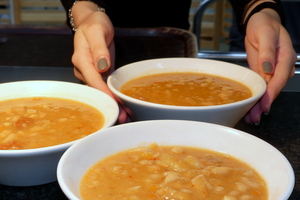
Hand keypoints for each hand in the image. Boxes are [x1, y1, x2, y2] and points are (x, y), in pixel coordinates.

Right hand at [71, 3, 128, 122]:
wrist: (92, 22)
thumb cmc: (94, 24)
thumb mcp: (97, 31)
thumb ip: (99, 48)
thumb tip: (102, 66)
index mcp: (81, 60)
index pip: (93, 80)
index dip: (104, 93)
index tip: (115, 104)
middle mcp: (83, 70)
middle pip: (96, 91)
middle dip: (109, 105)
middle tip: (123, 117)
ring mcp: (90, 74)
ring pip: (100, 93)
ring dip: (112, 104)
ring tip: (125, 116)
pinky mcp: (98, 75)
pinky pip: (105, 88)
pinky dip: (113, 97)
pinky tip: (122, 106)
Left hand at [244, 8, 295, 123]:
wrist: (260, 22)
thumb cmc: (264, 25)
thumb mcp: (265, 34)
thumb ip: (267, 51)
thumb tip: (268, 67)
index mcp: (285, 57)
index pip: (279, 78)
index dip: (271, 93)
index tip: (265, 104)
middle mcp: (280, 66)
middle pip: (273, 89)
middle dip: (264, 104)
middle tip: (254, 117)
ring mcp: (271, 70)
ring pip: (266, 90)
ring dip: (258, 104)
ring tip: (250, 117)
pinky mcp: (261, 72)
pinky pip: (259, 86)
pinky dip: (255, 97)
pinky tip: (249, 107)